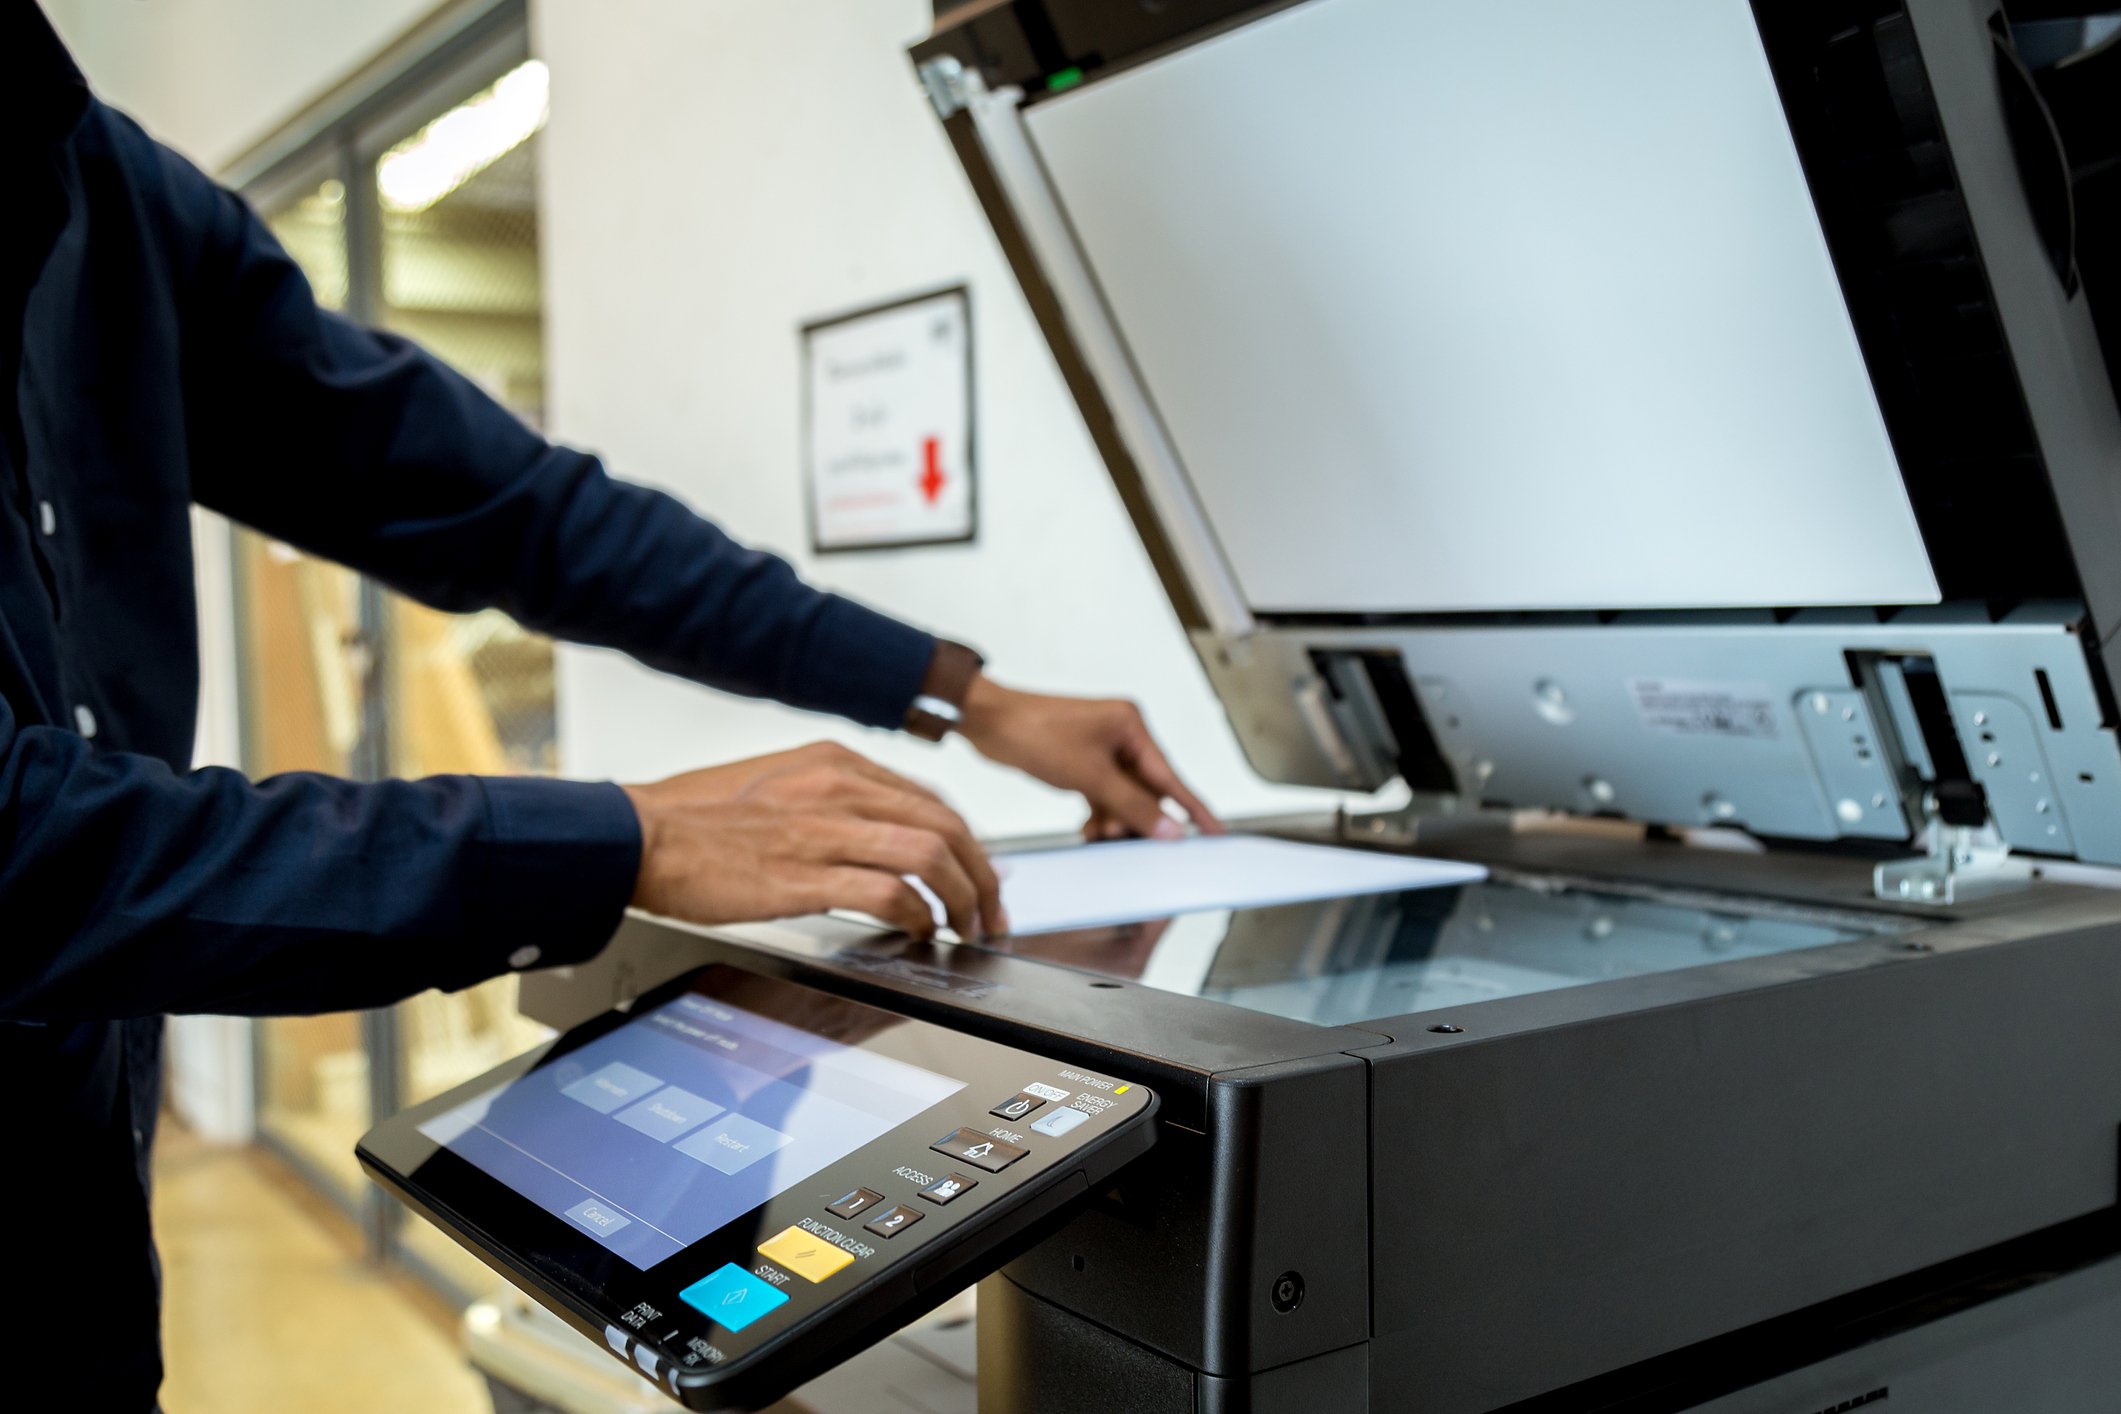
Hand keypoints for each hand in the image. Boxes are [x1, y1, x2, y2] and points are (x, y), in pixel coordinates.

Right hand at [622, 742, 1004, 938]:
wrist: (636, 835)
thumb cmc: (694, 820)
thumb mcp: (776, 784)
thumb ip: (831, 798)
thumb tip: (878, 831)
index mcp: (835, 762)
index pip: (930, 798)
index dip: (968, 840)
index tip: (979, 872)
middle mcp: (839, 786)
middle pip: (947, 825)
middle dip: (982, 874)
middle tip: (991, 910)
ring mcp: (824, 829)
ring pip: (931, 854)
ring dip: (962, 898)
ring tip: (966, 929)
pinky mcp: (805, 874)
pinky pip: (890, 893)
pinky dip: (918, 917)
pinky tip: (918, 935)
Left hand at [958, 676, 1221, 840]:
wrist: (988, 722)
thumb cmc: (1035, 732)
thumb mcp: (1090, 776)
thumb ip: (1132, 805)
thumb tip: (1170, 827)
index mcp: (1132, 727)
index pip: (1170, 776)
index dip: (1193, 807)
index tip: (1215, 831)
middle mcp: (1121, 735)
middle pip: (1146, 789)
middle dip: (1138, 818)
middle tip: (1133, 843)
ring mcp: (1100, 749)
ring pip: (1122, 796)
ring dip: (1115, 819)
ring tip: (1101, 836)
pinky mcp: (1081, 761)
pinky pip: (1102, 794)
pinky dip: (1098, 813)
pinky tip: (1089, 830)